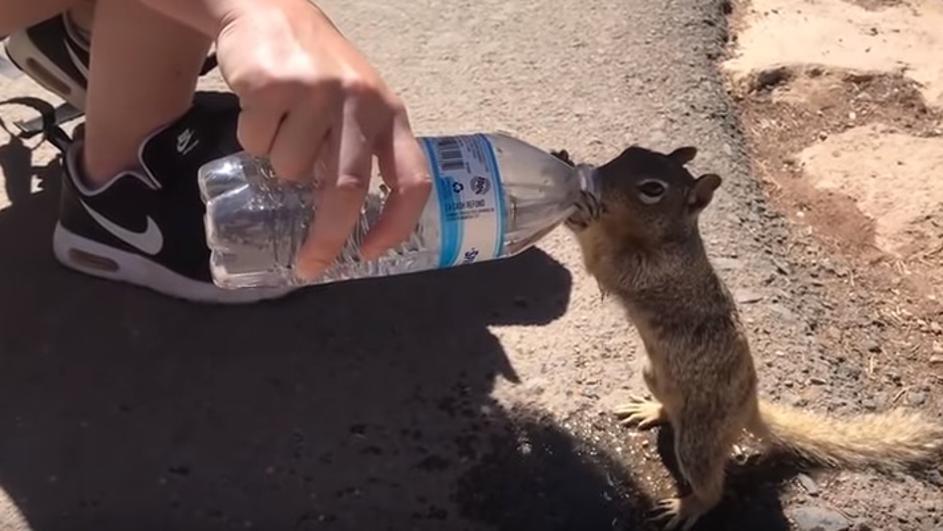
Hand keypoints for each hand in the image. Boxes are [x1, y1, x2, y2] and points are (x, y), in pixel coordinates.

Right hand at [214, 0, 430, 278]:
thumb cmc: (317, 72)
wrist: (268, 10)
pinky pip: (257, 143)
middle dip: (327, 236)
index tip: (371, 252)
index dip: (397, 223)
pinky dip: (252, 138)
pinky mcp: (275, 84)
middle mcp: (361, 102)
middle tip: (309, 264)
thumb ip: (359, 152)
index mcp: (390, 113)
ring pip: (292, 169)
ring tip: (282, 125)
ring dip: (279, 164)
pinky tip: (261, 107)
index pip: (412, 178)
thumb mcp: (355, 106)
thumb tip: (345, 224)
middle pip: (348, 189)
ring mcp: (318, 92)